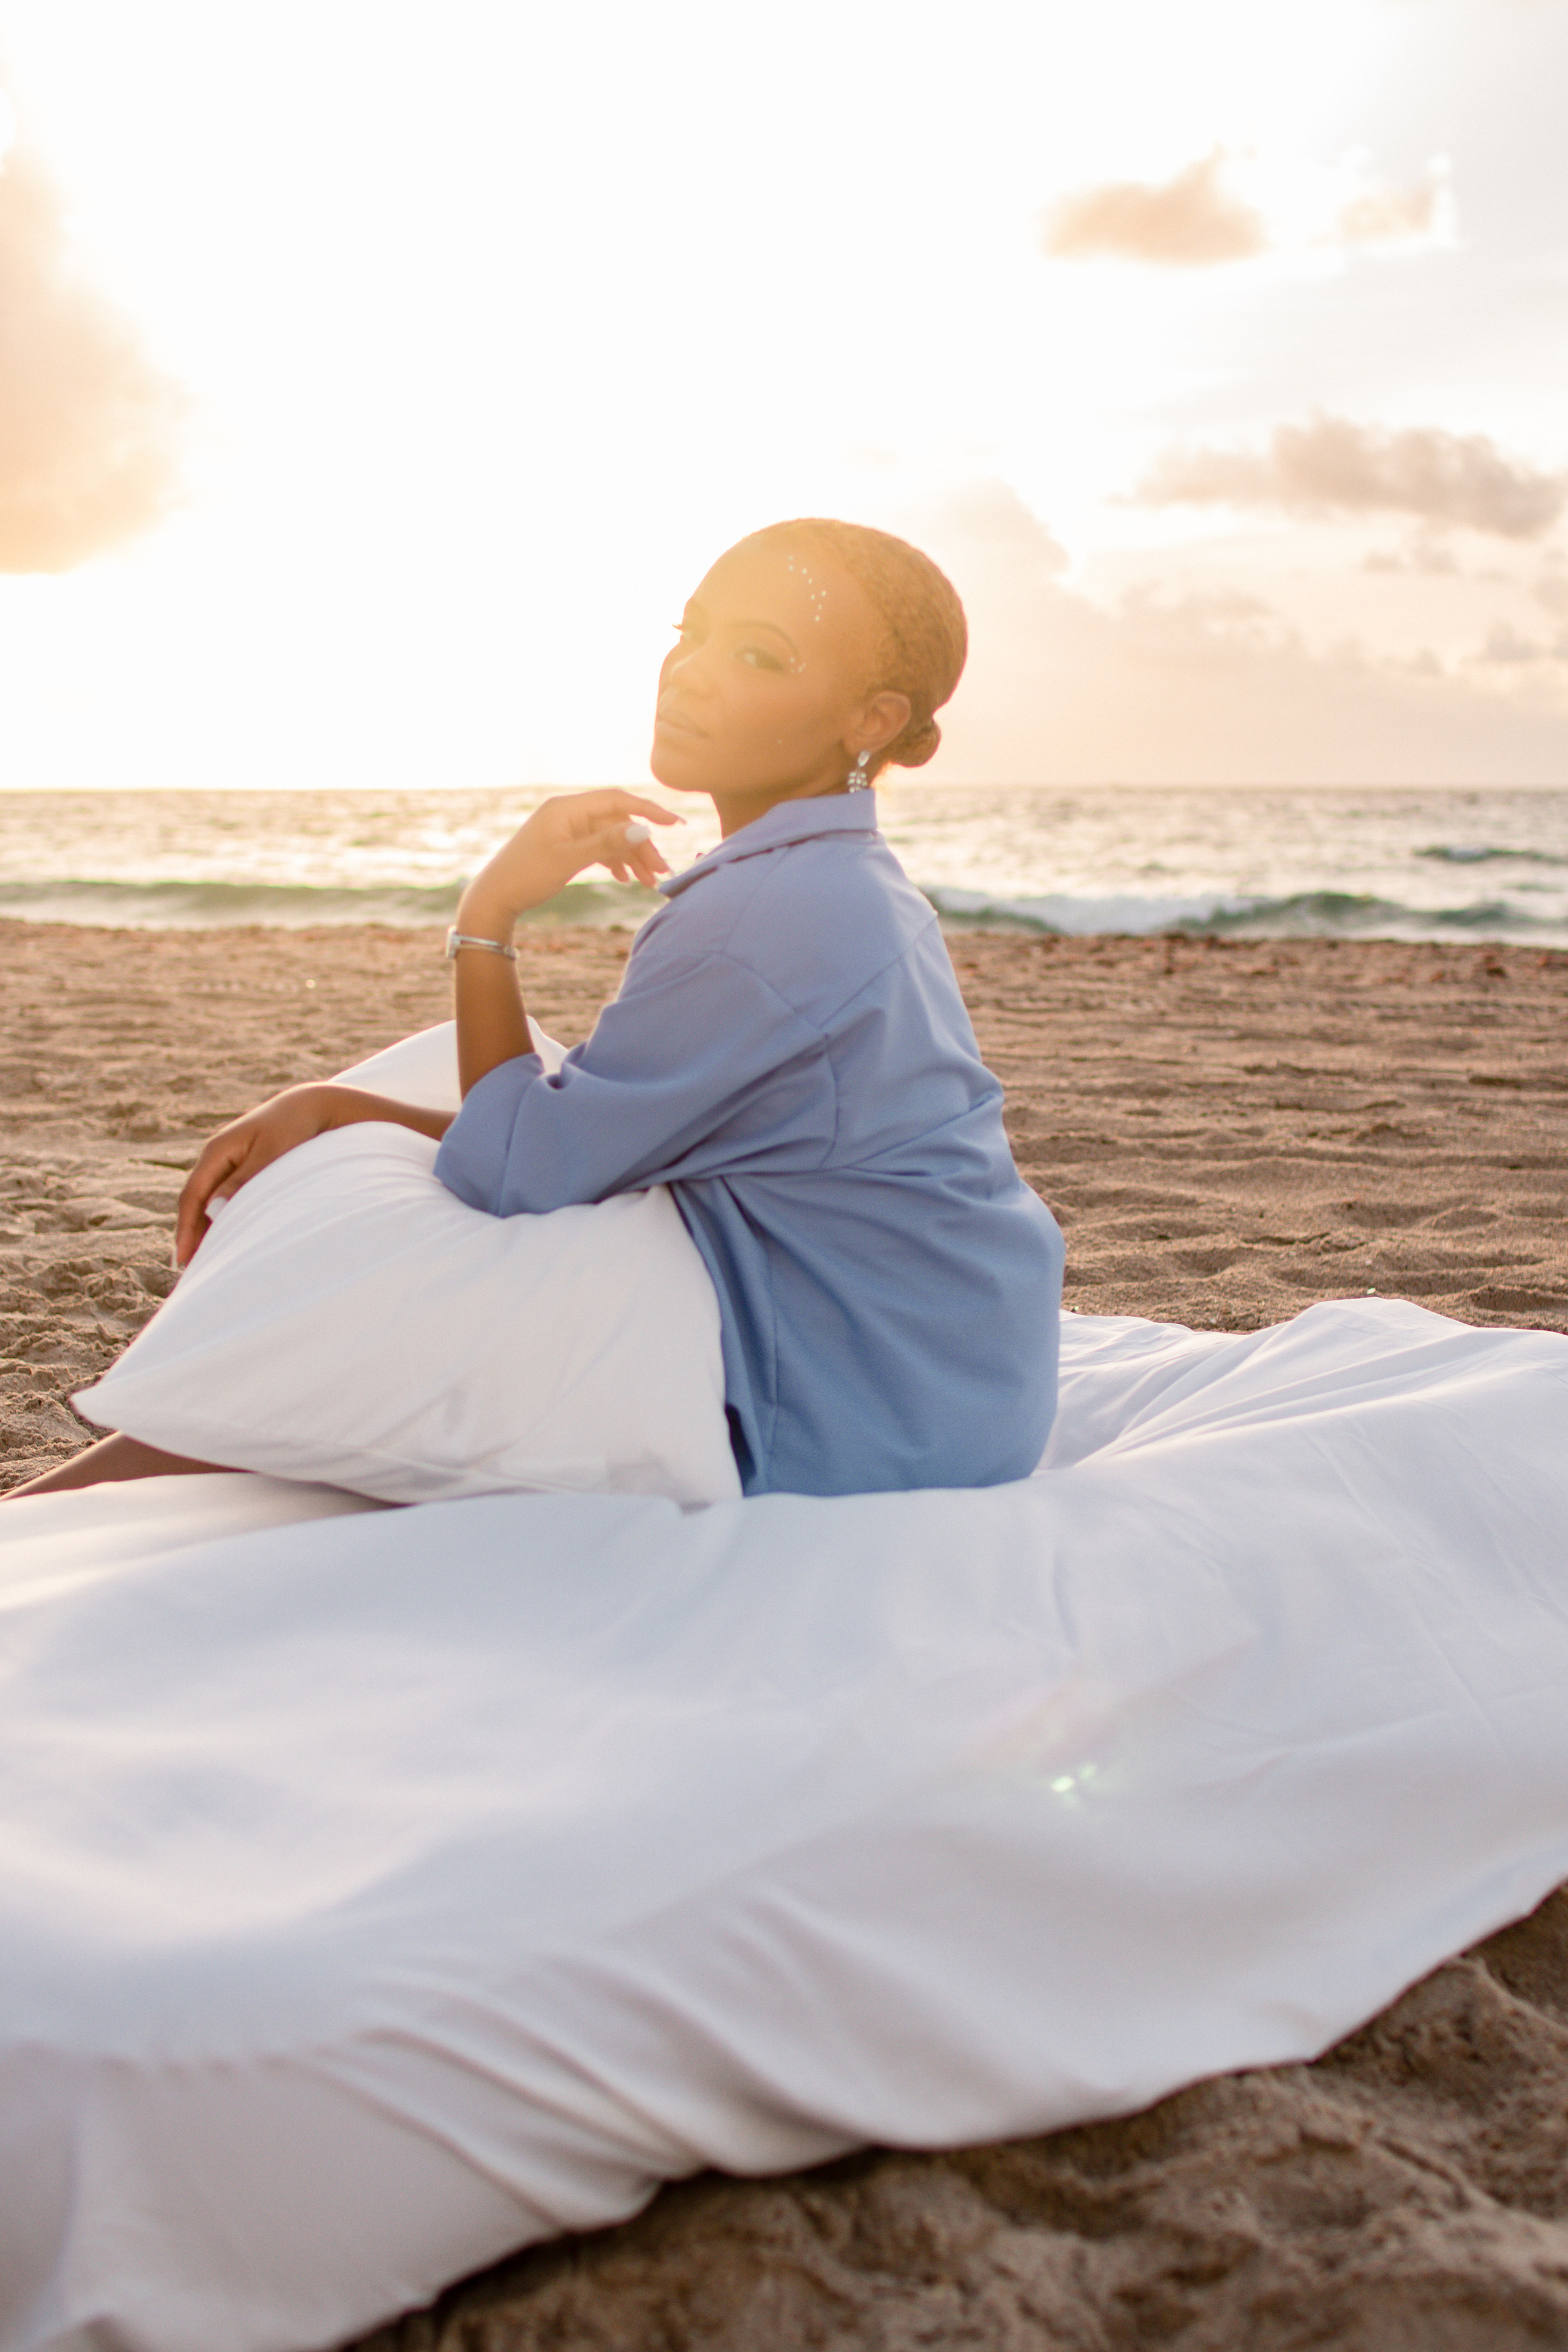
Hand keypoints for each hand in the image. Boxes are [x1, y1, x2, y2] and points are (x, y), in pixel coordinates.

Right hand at [174, 1084, 344, 1266]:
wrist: (309, 1107)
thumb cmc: (292, 1130)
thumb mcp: (271, 1155)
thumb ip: (244, 1181)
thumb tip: (214, 1208)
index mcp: (216, 1150)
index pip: (192, 1195)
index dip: (185, 1228)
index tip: (183, 1258)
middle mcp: (216, 1156)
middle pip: (196, 1201)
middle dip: (191, 1234)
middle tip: (190, 1270)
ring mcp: (226, 1162)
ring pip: (208, 1201)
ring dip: (205, 1228)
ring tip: (204, 1262)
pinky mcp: (240, 1168)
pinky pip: (223, 1197)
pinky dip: (221, 1218)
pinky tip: (224, 1238)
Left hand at [457, 791, 678, 933]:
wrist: (494, 899)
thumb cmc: (526, 877)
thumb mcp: (568, 860)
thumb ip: (606, 843)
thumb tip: (643, 830)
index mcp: (566, 808)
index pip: (616, 800)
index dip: (648, 810)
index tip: (675, 824)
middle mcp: (568, 814)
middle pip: (617, 823)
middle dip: (641, 846)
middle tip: (661, 872)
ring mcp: (567, 830)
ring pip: (610, 838)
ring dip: (631, 858)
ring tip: (648, 883)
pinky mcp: (565, 846)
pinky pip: (598, 848)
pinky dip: (613, 862)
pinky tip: (624, 879)